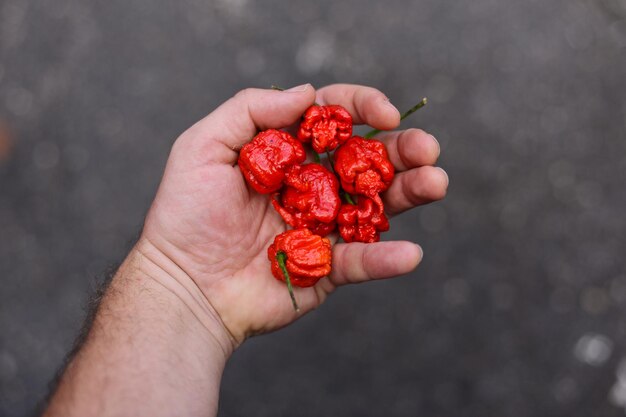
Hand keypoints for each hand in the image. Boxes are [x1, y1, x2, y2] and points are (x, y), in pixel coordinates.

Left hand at [140, 84, 447, 350]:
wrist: (181, 286)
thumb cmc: (185, 216)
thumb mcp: (203, 147)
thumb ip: (251, 110)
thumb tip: (307, 92)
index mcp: (288, 152)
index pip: (334, 118)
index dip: (362, 107)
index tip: (384, 111)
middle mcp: (312, 185)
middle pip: (367, 160)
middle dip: (402, 150)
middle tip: (427, 149)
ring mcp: (324, 226)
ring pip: (377, 206)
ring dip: (412, 193)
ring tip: (435, 182)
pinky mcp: (326, 268)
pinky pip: (361, 262)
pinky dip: (386, 260)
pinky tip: (410, 253)